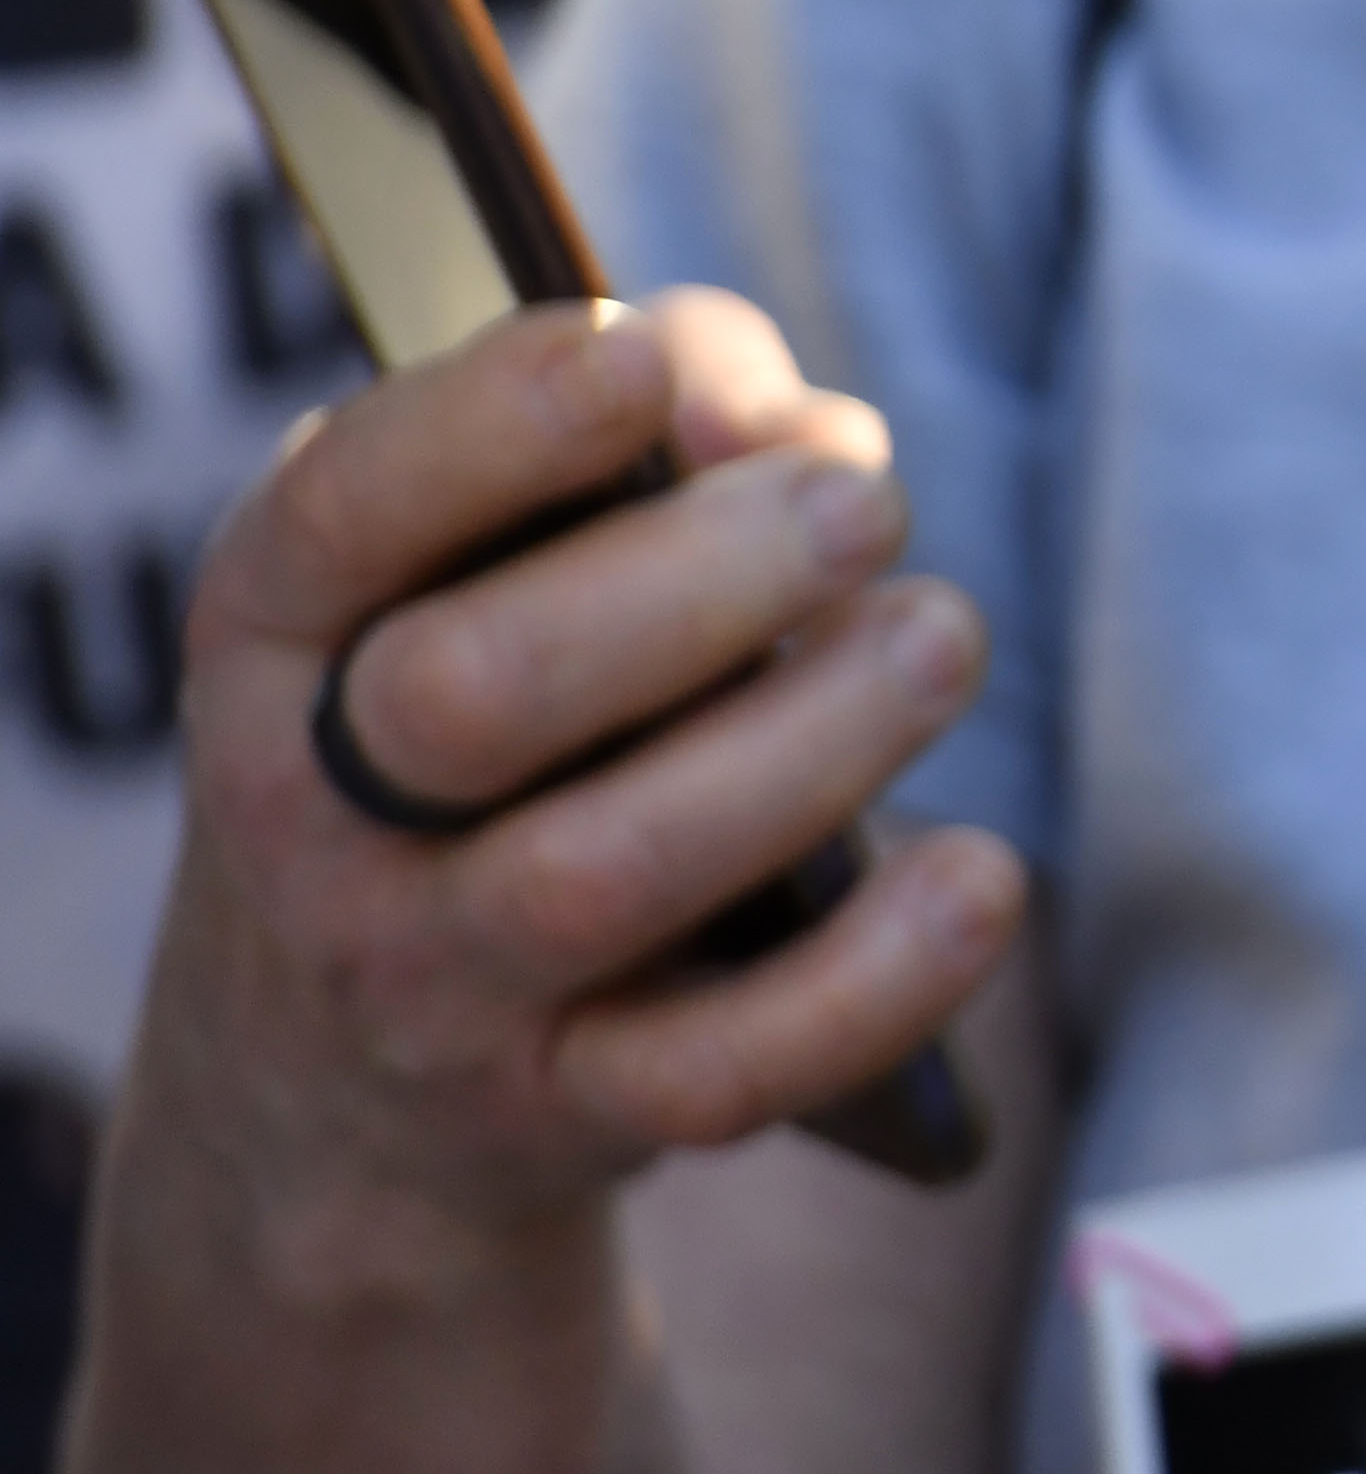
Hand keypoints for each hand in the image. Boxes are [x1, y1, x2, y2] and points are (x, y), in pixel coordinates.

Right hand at [140, 297, 1012, 1303]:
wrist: (338, 1078)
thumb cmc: (482, 724)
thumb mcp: (484, 559)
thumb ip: (648, 427)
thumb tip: (791, 420)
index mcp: (282, 634)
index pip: (334, 515)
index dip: (483, 426)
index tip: (638, 361)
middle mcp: (318, 814)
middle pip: (472, 694)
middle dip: (692, 581)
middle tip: (865, 506)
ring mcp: (430, 981)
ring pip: (601, 874)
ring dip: (807, 744)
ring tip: (938, 638)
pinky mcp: (557, 1112)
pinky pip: (716, 1070)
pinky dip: (871, 978)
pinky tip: (976, 875)